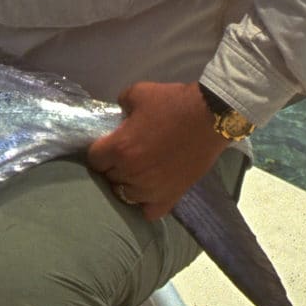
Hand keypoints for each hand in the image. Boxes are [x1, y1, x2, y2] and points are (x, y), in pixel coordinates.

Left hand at [86, 81, 228, 220]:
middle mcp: (132, 172)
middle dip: (113, 166)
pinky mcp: (172, 196)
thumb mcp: (137, 93)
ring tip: (137, 172)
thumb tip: (119, 114)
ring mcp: (151, 188)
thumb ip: (120, 105)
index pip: (94, 159)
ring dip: (128, 183)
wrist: (212, 117)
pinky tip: (148, 192)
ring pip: (125, 195)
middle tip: (126, 155)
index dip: (99, 151)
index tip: (109, 146)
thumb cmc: (174, 102)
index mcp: (119, 148)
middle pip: (109, 177)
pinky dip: (146, 204)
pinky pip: (149, 212)